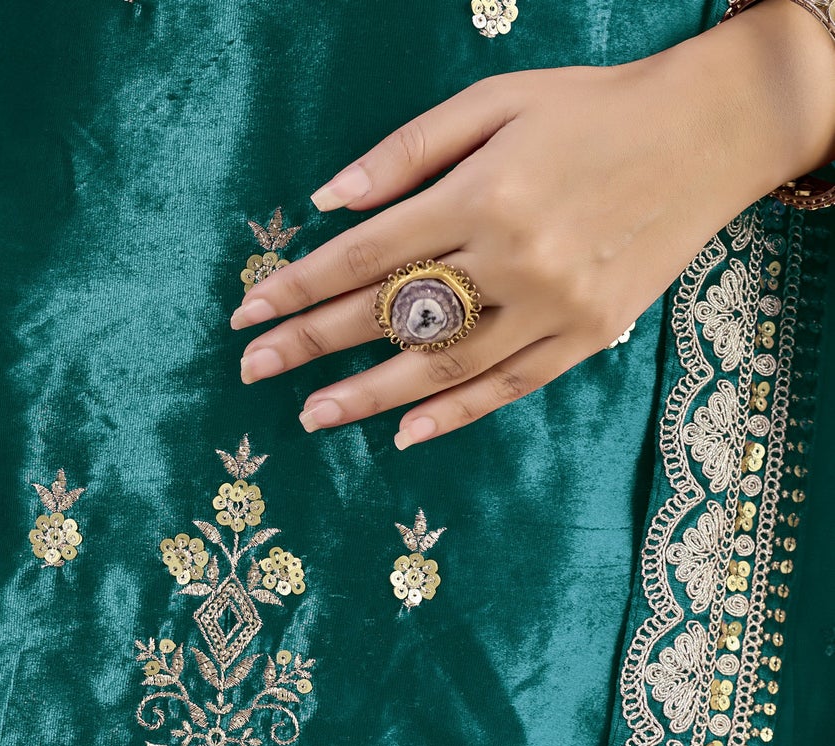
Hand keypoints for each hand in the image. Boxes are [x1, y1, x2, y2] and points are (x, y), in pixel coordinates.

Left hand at [232, 0, 834, 444]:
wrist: (709, 133)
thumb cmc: (591, 108)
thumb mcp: (497, 100)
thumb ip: (409, 150)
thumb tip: (329, 202)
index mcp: (482, 194)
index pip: (365, 255)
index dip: (299, 286)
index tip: (248, 312)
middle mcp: (512, 258)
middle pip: (390, 315)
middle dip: (312, 344)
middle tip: (253, 370)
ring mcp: (551, 307)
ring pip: (441, 365)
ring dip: (368, 395)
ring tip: (311, 415)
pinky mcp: (586, 336)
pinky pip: (506, 388)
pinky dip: (451, 414)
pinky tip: (401, 433)